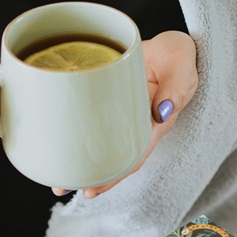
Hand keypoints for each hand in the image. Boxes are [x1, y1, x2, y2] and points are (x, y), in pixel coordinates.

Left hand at [53, 30, 198, 198]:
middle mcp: (137, 127)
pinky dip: (77, 137)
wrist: (172, 48)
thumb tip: (161, 111)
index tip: (93, 188)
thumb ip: (176, 88)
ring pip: (100, 147)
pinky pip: (94, 125)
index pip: (132, 158)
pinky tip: (60, 145)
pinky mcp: (111, 103)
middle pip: (112, 160)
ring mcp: (123, 117)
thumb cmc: (178, 59)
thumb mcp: (181, 68)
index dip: (114, 176)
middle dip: (88, 176)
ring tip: (54, 178)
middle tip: (60, 188)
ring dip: (79, 162)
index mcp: (154, 126)